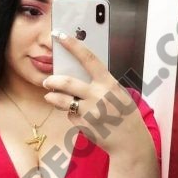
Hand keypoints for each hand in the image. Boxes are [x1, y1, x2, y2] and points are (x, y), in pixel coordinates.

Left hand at [43, 32, 150, 155]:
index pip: (88, 58)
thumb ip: (101, 84)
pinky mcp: (84, 125)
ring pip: (62, 101)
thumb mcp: (118, 93)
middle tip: (48, 81)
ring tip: (50, 96)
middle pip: (67, 82)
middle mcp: (98, 96)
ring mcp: (90, 112)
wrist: (130, 141)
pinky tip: (80, 117)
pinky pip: (71, 116)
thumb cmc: (126, 115)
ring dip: (53, 97)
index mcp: (108, 83)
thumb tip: (80, 76)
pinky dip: (72, 114)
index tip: (60, 36)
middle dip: (53, 80)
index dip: (73, 45)